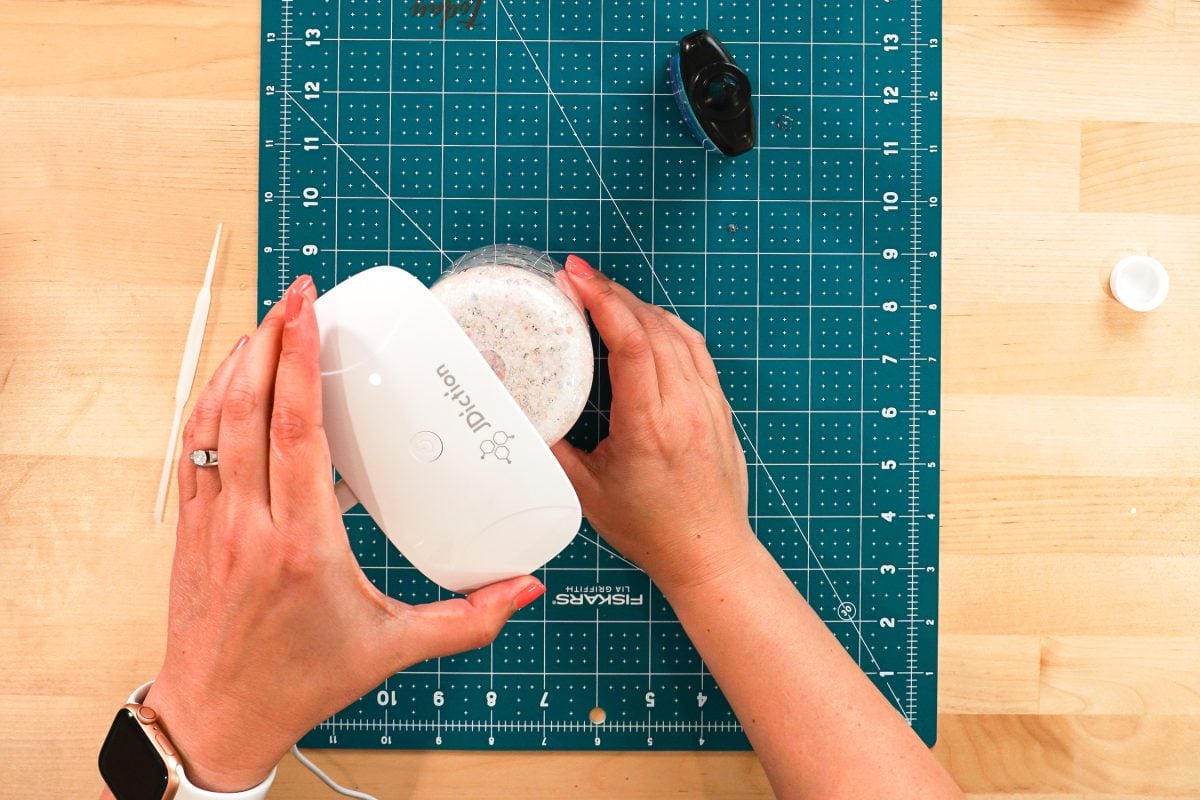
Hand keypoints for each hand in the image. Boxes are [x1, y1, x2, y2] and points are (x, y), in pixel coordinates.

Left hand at [146, 276, 543, 791]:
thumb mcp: (393, 648)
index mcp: (303, 545)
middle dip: (267, 339)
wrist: (217, 717)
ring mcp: (211, 522)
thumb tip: (526, 588)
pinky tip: (230, 381)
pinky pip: (192, 447)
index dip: (297, 360)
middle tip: (295, 297)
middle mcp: (248, 523)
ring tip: (264, 325)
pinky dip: (210, 401)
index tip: (306, 309)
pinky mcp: (191, 526)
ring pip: (210, 419)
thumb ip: (468, 619)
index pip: (295, 431)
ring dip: (234, 363)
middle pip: (246, 407)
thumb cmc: (299, 682)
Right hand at [551, 256, 756, 593]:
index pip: (630, 342)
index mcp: (650, 425)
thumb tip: (521, 410)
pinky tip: (646, 322)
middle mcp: (685, 407)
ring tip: (605, 295)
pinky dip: (667, 326)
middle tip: (579, 278)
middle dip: (612, 293)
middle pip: (651, 326)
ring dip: (639, 306)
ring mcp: (708, 404)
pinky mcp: (719, 406)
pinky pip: (695, 349)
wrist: (709, 552)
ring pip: (676, 332)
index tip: (576, 277)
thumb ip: (553, 447)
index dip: (602, 301)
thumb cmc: (652, 529)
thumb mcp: (586, 492)